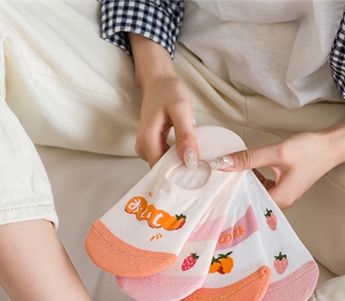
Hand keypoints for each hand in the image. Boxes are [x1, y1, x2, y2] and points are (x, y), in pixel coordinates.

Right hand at [129, 34, 197, 167]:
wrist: (158, 80)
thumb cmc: (168, 91)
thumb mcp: (181, 110)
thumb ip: (185, 136)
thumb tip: (190, 161)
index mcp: (147, 141)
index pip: (161, 171)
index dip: (179, 175)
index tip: (197, 177)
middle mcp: (143, 147)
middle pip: (162, 171)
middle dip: (180, 172)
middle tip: (201, 171)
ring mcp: (146, 147)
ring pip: (164, 166)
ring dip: (179, 165)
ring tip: (197, 162)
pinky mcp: (152, 145)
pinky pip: (165, 158)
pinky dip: (177, 158)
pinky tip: (189, 154)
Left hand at [211, 116, 344, 209]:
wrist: (333, 145)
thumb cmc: (309, 150)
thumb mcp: (276, 152)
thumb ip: (249, 159)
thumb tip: (222, 163)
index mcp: (279, 200)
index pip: (247, 205)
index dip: (230, 200)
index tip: (213, 194)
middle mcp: (280, 203)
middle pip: (250, 203)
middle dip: (233, 194)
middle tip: (213, 186)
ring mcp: (282, 196)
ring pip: (255, 195)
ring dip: (242, 187)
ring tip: (223, 178)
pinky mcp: (282, 188)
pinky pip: (261, 189)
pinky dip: (251, 181)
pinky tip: (242, 171)